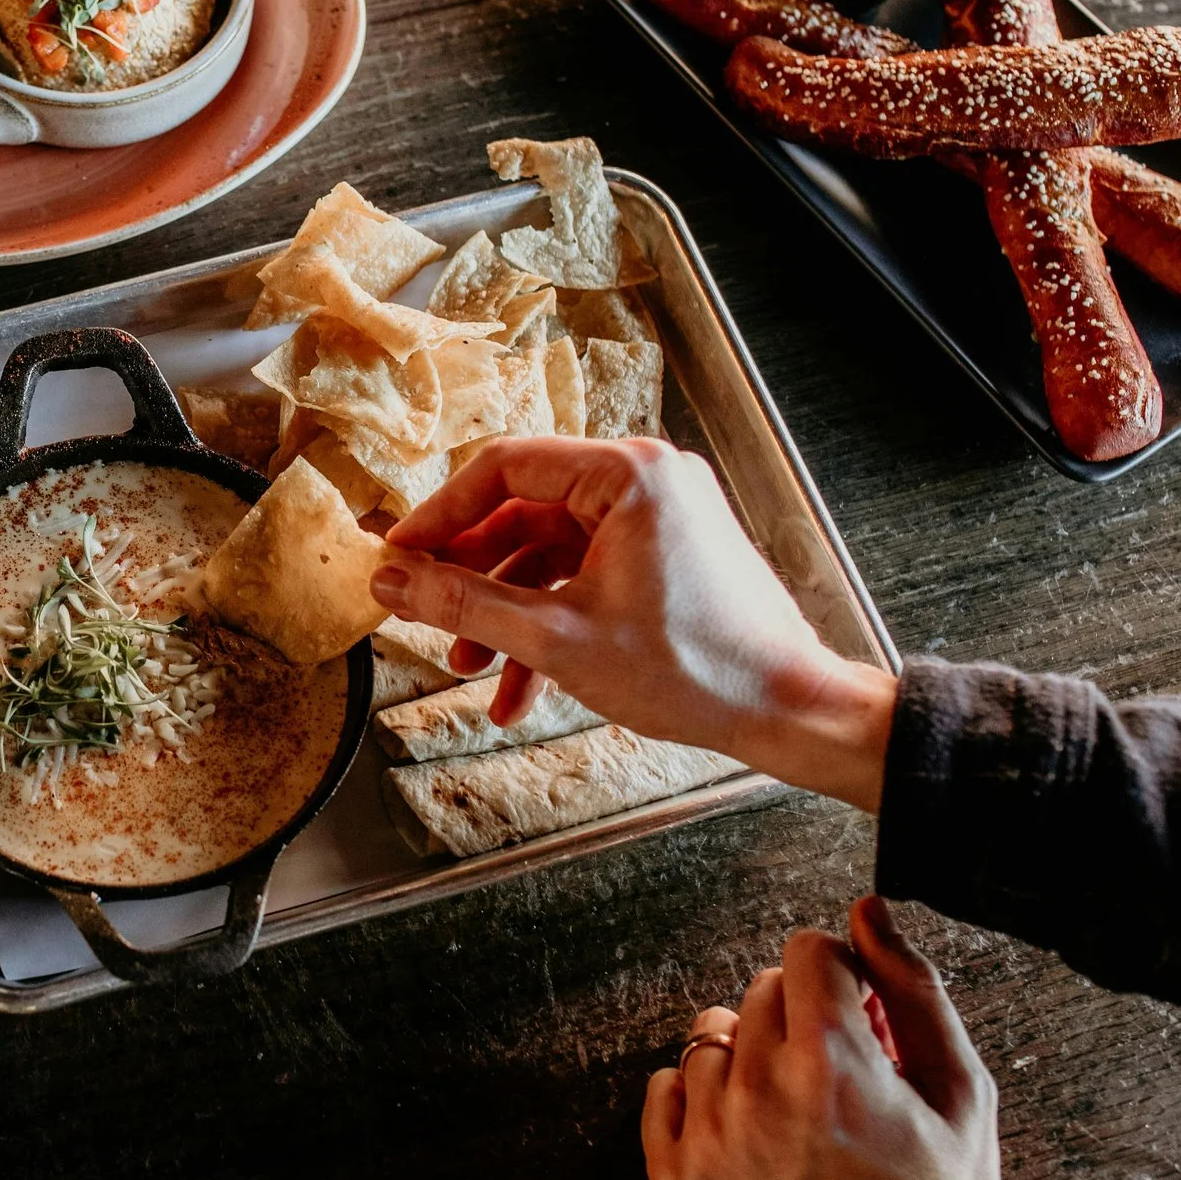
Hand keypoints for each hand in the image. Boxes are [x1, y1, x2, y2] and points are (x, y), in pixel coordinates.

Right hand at [373, 436, 896, 809]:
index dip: (439, 515)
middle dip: (471, 575)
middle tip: (423, 611)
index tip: (398, 555)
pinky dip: (548, 622)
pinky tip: (518, 687)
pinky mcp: (664, 555)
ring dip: (505, 610)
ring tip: (469, 666)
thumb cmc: (694, 668)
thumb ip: (464, 602)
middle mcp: (645, 481)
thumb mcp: (556, 637)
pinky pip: (583, 575)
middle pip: (522, 513)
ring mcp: (657, 518)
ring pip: (548, 553)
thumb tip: (393, 581)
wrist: (787, 711)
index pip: (502, 468)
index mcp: (626, 475)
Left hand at [642, 897, 1003, 1179]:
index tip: (860, 1013)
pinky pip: (665, 1087)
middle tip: (843, 1076)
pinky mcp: (677, 1177)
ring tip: (802, 1114)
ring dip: (752, 1058)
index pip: (809, 949)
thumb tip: (870, 913)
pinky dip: (703, 1099)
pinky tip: (754, 1133)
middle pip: (763, 989)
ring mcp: (712, 1136)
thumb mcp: (961, 1100)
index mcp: (833, 1065)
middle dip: (804, 1018)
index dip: (844, 978)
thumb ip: (916, 992)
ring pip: (713, 1035)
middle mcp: (760, 1093)